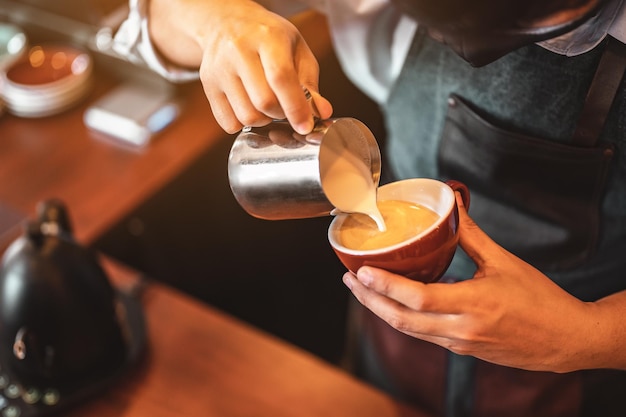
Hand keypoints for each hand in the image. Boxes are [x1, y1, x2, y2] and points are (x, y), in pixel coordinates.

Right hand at [149, 0, 331, 133]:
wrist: (228, 23)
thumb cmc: (269, 38)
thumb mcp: (296, 50)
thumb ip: (310, 83)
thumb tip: (321, 113)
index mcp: (267, 37)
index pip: (281, 78)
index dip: (295, 107)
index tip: (305, 126)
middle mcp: (239, 50)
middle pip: (264, 102)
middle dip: (281, 114)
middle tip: (284, 107)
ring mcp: (219, 67)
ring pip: (246, 116)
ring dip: (263, 121)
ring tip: (266, 105)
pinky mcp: (208, 84)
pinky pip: (228, 122)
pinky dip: (243, 124)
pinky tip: (249, 107)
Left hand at [343, 193, 607, 372]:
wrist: (566, 340)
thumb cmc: (541, 300)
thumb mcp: (505, 263)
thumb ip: (472, 236)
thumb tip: (453, 206)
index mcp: (474, 305)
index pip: (417, 299)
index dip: (385, 286)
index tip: (360, 272)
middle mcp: (461, 330)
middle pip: (402, 319)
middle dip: (369, 301)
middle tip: (349, 280)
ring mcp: (460, 344)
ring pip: (409, 330)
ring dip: (381, 311)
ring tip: (362, 290)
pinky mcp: (462, 350)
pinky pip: (423, 335)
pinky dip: (402, 318)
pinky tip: (393, 303)